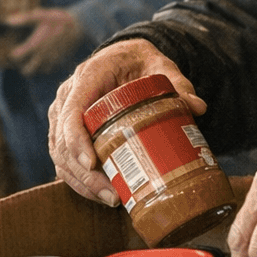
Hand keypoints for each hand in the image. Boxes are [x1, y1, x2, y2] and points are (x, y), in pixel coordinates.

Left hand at [8, 7, 83, 74]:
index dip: (13, 54)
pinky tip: (44, 59)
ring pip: (39, 71)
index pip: (18, 56)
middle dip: (23, 67)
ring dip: (34, 68)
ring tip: (32, 60)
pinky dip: (44, 67)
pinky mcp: (60, 61)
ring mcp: (51, 60)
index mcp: (35, 44)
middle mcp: (42, 55)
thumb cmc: (58, 19)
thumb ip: (24, 19)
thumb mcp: (40, 16)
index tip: (12, 51)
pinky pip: (49, 69)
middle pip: (28, 70)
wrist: (78, 25)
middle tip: (22, 60)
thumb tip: (7, 20)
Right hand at [47, 39, 205, 205]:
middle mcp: (68, 96)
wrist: (122, 58)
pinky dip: (78, 180)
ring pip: (59, 154)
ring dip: (81, 182)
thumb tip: (198, 107)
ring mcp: (62, 114)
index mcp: (88, 77)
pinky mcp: (65, 131)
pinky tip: (100, 195)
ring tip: (111, 199)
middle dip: (84, 174)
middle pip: (61, 141)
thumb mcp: (161, 67)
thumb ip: (178, 84)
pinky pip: (63, 159)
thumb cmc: (139, 62)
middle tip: (112, 195)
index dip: (76, 141)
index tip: (92, 164)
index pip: (71, 112)